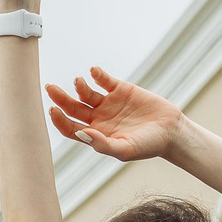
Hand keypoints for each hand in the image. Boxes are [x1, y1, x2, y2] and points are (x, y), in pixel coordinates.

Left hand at [47, 67, 186, 161]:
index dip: (59, 120)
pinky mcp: (120, 90)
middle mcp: (98, 118)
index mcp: (96, 135)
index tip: (53, 110)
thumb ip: (102, 144)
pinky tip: (93, 71)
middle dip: (60, 98)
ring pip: (85, 93)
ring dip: (79, 86)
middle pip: (73, 108)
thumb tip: (82, 133)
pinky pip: (104, 80)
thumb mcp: (125, 150)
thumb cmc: (148, 146)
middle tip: (50, 88)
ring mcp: (108, 103)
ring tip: (78, 82)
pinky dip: (97, 74)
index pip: (70, 128)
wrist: (171, 131)